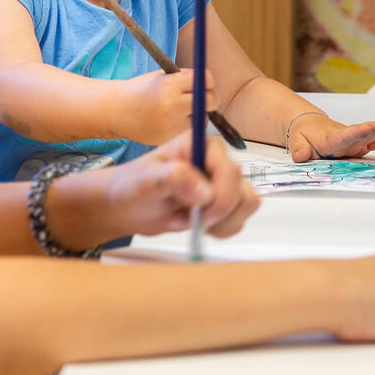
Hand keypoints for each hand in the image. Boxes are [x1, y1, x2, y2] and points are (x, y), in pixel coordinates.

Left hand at [103, 131, 258, 237]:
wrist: (127, 206)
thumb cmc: (133, 186)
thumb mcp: (147, 180)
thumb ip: (175, 178)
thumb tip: (207, 193)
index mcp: (202, 145)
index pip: (230, 170)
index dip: (221, 196)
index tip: (199, 212)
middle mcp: (217, 161)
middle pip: (242, 190)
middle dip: (218, 213)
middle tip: (190, 219)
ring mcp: (222, 183)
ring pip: (247, 204)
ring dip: (223, 222)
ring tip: (193, 222)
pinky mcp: (224, 202)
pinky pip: (239, 219)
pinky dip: (221, 229)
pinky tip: (198, 226)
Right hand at [110, 69, 216, 144]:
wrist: (116, 110)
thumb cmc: (141, 90)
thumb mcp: (161, 77)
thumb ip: (184, 79)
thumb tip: (209, 84)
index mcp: (169, 85)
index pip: (205, 80)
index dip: (207, 81)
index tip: (204, 83)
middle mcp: (172, 105)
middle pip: (210, 101)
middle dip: (209, 98)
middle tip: (202, 98)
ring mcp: (170, 124)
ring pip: (202, 118)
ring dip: (197, 114)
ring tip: (181, 110)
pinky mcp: (168, 138)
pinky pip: (189, 131)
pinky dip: (186, 125)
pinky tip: (172, 120)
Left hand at [289, 113, 374, 162]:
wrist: (309, 126)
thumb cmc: (304, 135)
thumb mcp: (297, 142)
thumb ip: (300, 149)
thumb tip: (300, 156)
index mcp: (331, 139)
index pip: (345, 136)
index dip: (356, 133)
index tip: (366, 128)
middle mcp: (347, 137)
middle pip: (362, 131)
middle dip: (374, 128)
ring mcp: (355, 140)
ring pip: (372, 133)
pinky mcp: (359, 144)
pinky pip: (374, 141)